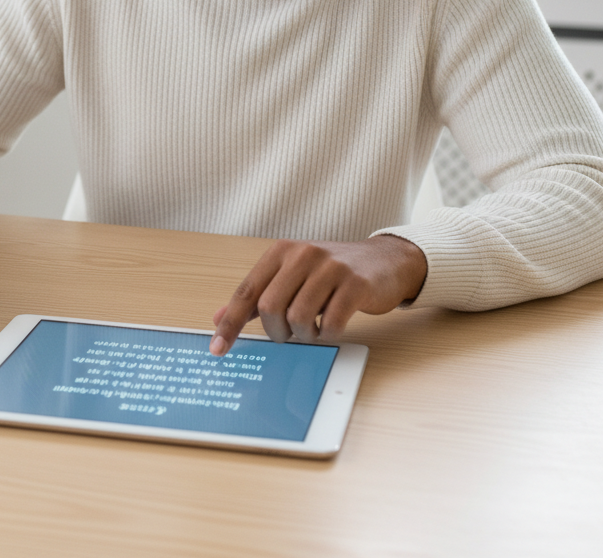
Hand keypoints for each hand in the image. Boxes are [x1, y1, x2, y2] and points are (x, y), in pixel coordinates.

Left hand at [210, 235, 426, 353]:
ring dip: (302, 335)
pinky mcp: (355, 283)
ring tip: (311, 331)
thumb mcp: (291, 277)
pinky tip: (330, 328)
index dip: (230, 323)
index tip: (217, 349)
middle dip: (276, 332)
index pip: (247, 291)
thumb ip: (257, 296)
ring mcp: (330, 267)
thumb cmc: (332, 273)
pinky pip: (331, 322)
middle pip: (270, 306)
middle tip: (287, 336)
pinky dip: (326, 335)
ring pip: (298, 317)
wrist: (385, 260)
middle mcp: (303, 254)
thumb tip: (218, 318)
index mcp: (281, 252)